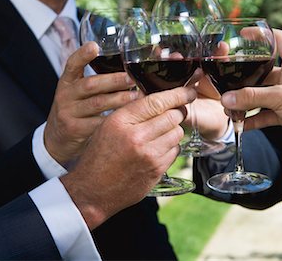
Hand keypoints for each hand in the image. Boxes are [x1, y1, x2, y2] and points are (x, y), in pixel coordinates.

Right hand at [44, 42, 137, 164]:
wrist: (56, 140)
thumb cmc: (77, 111)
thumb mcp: (79, 94)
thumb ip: (97, 82)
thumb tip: (129, 71)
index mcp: (67, 82)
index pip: (72, 64)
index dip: (83, 55)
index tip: (95, 46)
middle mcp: (66, 95)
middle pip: (90, 84)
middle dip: (114, 80)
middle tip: (132, 78)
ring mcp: (68, 112)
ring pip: (97, 104)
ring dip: (119, 99)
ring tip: (137, 97)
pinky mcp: (74, 129)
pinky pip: (98, 123)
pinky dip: (115, 119)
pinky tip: (129, 117)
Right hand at [61, 86, 196, 228]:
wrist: (92, 190)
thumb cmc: (98, 156)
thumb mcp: (107, 126)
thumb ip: (132, 112)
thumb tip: (159, 99)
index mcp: (121, 121)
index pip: (157, 101)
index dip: (178, 94)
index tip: (189, 92)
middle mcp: (137, 137)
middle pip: (173, 115)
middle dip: (178, 111)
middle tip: (175, 112)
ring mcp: (149, 155)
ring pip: (178, 133)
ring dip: (174, 130)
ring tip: (160, 133)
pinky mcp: (157, 170)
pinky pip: (176, 151)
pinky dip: (171, 147)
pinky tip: (157, 149)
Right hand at [220, 29, 281, 151]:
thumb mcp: (281, 98)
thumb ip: (252, 97)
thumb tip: (227, 98)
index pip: (277, 39)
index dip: (260, 35)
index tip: (242, 35)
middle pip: (261, 70)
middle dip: (243, 77)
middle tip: (227, 80)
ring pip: (259, 94)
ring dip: (245, 101)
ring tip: (229, 107)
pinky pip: (262, 113)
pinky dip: (251, 119)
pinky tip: (240, 124)